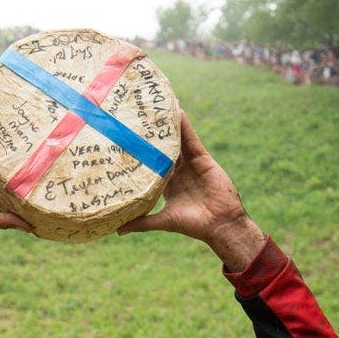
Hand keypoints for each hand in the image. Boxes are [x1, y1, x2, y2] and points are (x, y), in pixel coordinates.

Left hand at [118, 111, 264, 269]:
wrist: (220, 225)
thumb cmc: (193, 225)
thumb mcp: (163, 221)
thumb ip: (141, 222)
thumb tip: (118, 229)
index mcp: (169, 185)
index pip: (153, 165)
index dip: (142, 154)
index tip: (127, 142)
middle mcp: (179, 172)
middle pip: (164, 149)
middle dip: (153, 136)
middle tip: (138, 118)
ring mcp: (191, 164)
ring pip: (177, 140)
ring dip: (168, 125)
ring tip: (156, 108)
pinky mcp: (203, 159)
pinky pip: (191, 139)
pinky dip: (184, 125)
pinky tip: (177, 111)